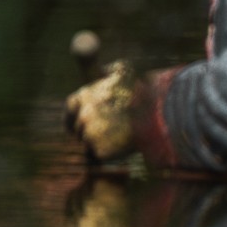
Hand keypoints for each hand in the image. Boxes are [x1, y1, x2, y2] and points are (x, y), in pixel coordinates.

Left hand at [65, 36, 145, 166]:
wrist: (156, 113)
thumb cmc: (141, 90)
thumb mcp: (122, 70)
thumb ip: (106, 71)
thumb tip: (99, 71)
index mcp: (84, 96)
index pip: (70, 108)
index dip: (73, 116)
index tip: (75, 124)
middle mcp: (83, 115)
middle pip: (79, 128)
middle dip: (89, 131)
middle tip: (106, 132)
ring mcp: (90, 135)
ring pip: (89, 143)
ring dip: (99, 143)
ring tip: (119, 137)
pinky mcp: (100, 152)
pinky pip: (100, 156)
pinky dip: (109, 154)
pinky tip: (123, 146)